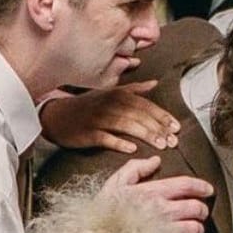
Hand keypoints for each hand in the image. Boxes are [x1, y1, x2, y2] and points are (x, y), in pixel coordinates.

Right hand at [40, 82, 180, 152]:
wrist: (56, 116)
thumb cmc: (87, 106)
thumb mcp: (110, 93)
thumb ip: (134, 90)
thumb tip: (154, 83)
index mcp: (117, 95)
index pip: (145, 105)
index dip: (162, 117)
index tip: (177, 128)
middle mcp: (109, 104)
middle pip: (139, 116)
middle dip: (158, 129)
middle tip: (173, 141)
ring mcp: (98, 118)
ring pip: (125, 126)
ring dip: (145, 136)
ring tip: (161, 146)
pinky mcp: (87, 133)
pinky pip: (105, 137)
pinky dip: (118, 142)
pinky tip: (132, 149)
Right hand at [100, 156, 211, 232]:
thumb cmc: (105, 213)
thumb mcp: (115, 184)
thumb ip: (135, 169)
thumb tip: (155, 161)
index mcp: (152, 193)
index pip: (186, 185)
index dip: (201, 186)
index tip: (208, 190)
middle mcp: (163, 211)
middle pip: (196, 207)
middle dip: (200, 209)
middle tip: (197, 212)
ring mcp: (166, 231)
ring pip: (196, 227)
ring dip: (196, 228)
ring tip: (190, 228)